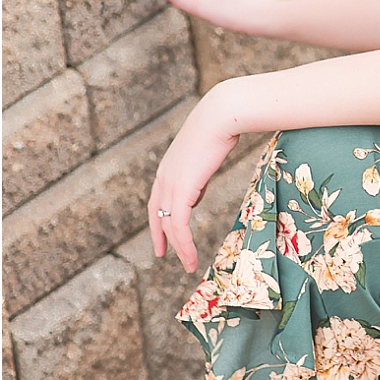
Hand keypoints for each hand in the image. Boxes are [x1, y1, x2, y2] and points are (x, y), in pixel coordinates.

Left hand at [149, 86, 242, 272]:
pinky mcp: (181, 190)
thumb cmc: (222, 126)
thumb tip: (195, 192)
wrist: (222, 115)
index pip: (158, 199)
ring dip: (178, 247)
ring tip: (188, 264)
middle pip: (156, 214)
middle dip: (160, 236)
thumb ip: (198, 173)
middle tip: (162, 254)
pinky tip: (191, 256)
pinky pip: (179, 225)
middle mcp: (164, 177)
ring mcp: (170, 184)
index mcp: (169, 167)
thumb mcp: (207, 152)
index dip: (158, 218)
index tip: (164, 234)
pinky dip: (184, 244)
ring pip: (169, 225)